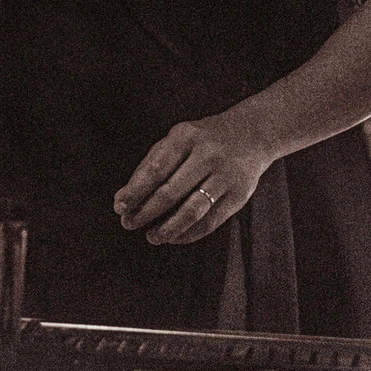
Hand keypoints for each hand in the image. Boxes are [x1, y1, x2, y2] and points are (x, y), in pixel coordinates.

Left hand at [113, 108, 275, 245]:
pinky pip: (210, 222)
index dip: (135, 191)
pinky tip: (174, 237)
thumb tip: (124, 199)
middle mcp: (208, 155)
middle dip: (146, 212)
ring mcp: (226, 176)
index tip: (119, 207)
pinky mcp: (239, 195)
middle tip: (129, 224)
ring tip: (152, 236)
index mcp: (186, 137)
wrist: (251, 134)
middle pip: (171, 192)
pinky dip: (189, 234)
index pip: (155, 169)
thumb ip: (151, 165)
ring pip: (192, 211)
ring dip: (168, 229)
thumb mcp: (177, 139)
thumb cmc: (202, 141)